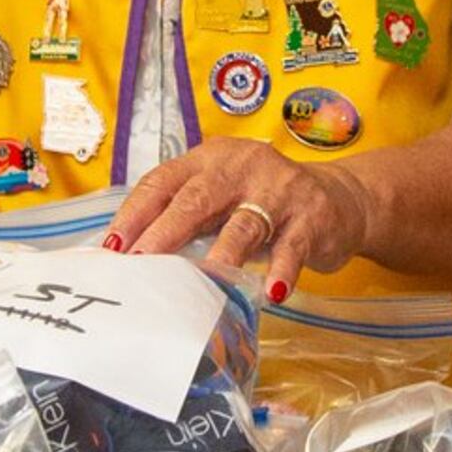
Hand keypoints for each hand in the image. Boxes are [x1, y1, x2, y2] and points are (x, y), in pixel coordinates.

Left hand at [107, 139, 373, 301]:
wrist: (338, 200)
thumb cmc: (264, 202)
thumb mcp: (223, 197)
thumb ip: (187, 216)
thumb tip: (133, 255)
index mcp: (210, 159)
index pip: (164, 181)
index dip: (136, 213)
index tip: (112, 246)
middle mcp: (242, 167)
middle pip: (197, 199)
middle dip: (165, 232)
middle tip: (141, 262)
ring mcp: (278, 191)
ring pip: (243, 225)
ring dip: (221, 255)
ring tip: (202, 279)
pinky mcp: (311, 218)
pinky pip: (292, 248)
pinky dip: (281, 271)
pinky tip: (271, 292)